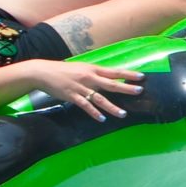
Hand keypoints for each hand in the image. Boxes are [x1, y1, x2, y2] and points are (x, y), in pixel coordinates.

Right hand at [20, 60, 144, 118]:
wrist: (43, 72)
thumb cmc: (64, 70)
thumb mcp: (82, 68)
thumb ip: (95, 73)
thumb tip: (110, 77)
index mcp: (93, 69)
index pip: (114, 72)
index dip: (128, 74)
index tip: (142, 76)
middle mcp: (89, 78)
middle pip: (111, 84)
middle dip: (126, 88)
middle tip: (140, 91)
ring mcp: (81, 87)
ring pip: (100, 99)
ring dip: (112, 107)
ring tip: (123, 114)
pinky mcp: (72, 96)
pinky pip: (85, 106)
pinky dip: (94, 113)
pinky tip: (102, 119)